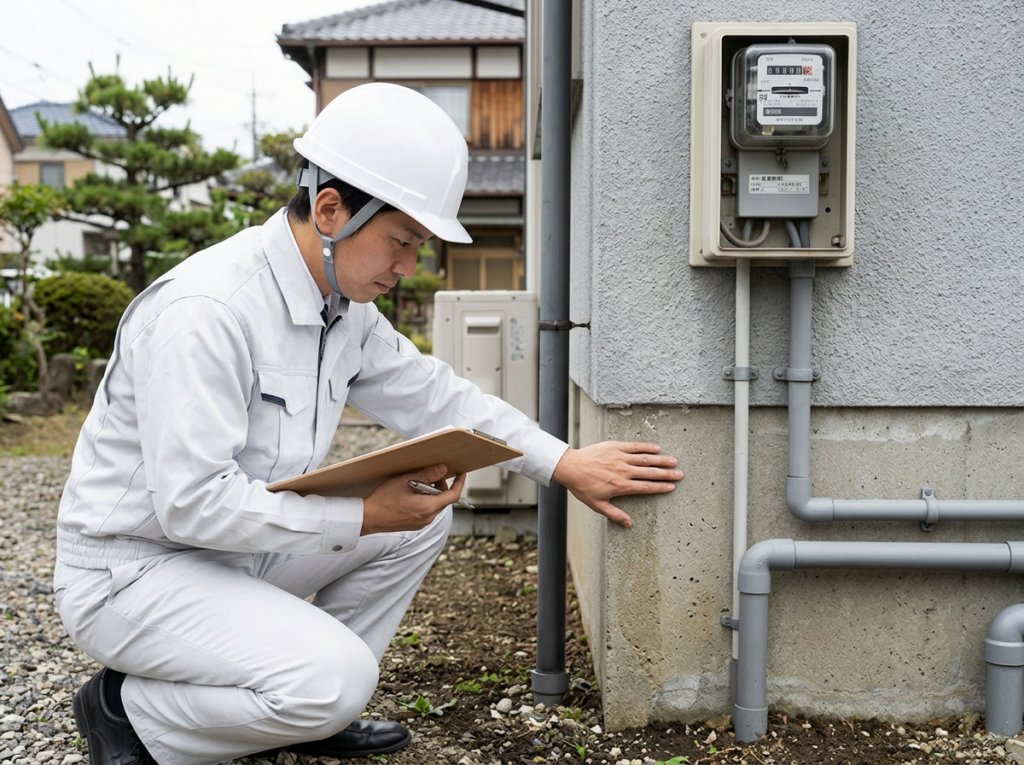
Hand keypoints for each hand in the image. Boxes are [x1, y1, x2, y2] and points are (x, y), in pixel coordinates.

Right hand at [360, 463, 466, 534]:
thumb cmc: (383, 500)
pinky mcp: (415, 525)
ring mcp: (421, 523)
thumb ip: (426, 475)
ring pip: (435, 505)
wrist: (368, 518)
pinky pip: (427, 511)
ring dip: (432, 493)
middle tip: (431, 475)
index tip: (461, 474)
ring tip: (417, 484)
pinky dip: (425, 501)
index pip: (453, 495)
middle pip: (444, 500)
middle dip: (441, 486)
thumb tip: (442, 469)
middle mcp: (428, 518)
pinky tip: (412, 494)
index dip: (460, 483)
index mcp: (428, 508)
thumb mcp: (406, 482)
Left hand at [552, 442, 681, 527]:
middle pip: (650, 473)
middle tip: (679, 474)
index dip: (661, 487)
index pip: (646, 487)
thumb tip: (629, 524)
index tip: (671, 486)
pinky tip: (656, 448)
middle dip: (667, 474)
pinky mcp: (615, 446)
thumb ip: (615, 514)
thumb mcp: (597, 505)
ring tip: (673, 461)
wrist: (570, 467)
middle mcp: (624, 471)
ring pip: (645, 459)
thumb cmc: (582, 487)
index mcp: (622, 486)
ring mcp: (620, 458)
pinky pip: (634, 446)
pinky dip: (646, 447)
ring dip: (661, 460)